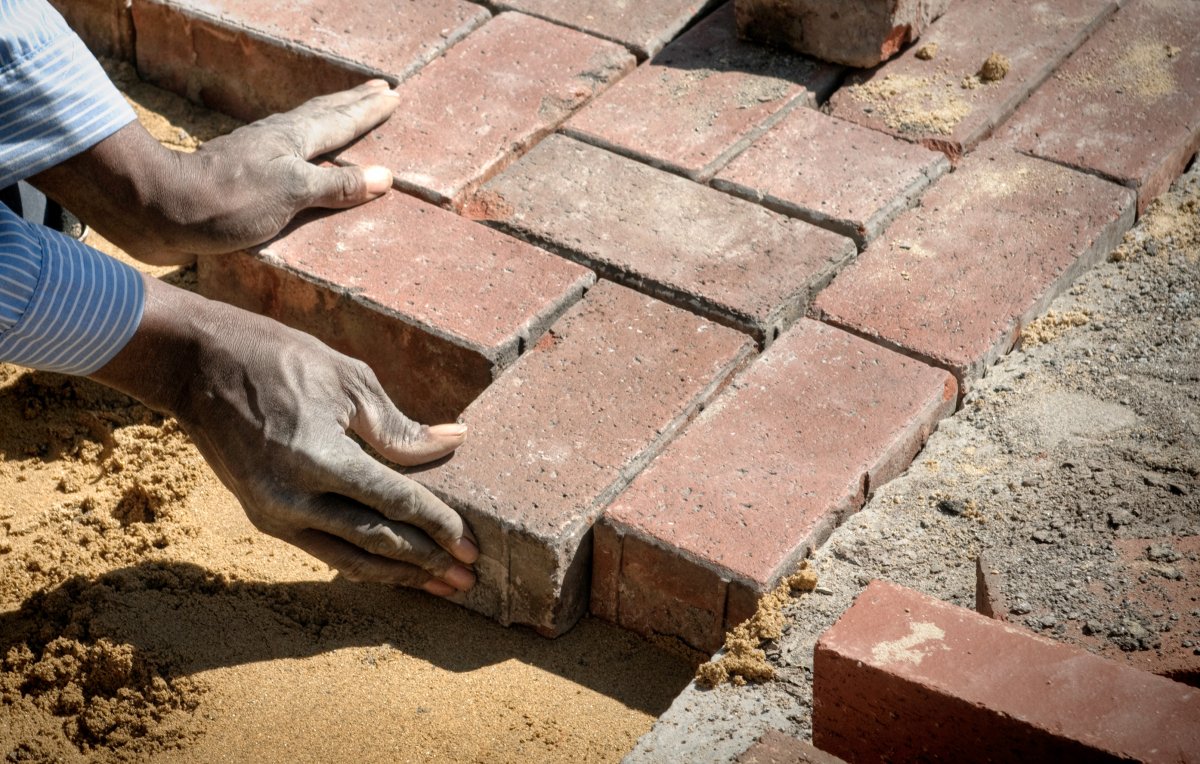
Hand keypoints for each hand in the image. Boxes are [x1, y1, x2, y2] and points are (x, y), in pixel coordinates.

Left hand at [32, 80, 400, 264]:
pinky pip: (292, 149)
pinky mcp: (245, 173)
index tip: (392, 95)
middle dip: (354, 102)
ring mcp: (260, 152)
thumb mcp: (292, 192)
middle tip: (379, 87)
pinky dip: (310, 144)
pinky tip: (304, 152)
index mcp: (294, 139)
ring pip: (307, 127)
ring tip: (347, 110)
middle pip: (324, 114)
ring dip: (332, 117)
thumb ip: (337, 184)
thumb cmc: (231, 200)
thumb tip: (384, 175)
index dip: (368, 111)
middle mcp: (278, 139)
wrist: (165, 209)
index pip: (341, 121)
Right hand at [91, 277, 477, 594]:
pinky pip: (324, 550)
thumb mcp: (348, 380)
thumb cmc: (278, 360)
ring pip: (348, 559)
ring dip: (399, 575)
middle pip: (375, 543)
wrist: (194, 366)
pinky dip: (363, 563)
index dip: (438, 525)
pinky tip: (393, 569)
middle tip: (468, 578)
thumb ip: (400, 427)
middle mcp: (292, 498)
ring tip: (441, 587)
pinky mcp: (263, 518)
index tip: (471, 544)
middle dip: (427, 562)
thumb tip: (453, 443)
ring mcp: (273, 514)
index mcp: (317, 458)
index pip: (393, 502)